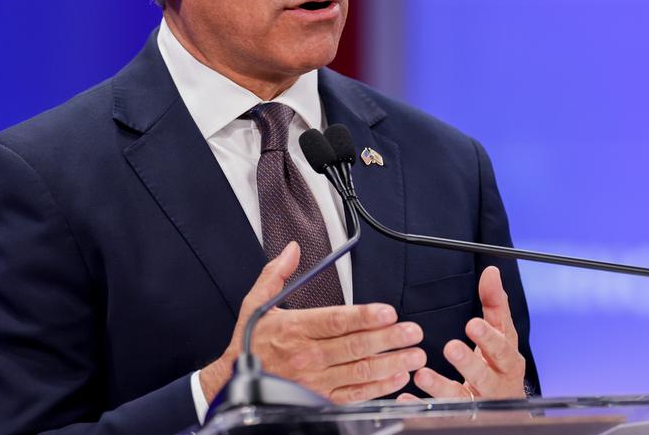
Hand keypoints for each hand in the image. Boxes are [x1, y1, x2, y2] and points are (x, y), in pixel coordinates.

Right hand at [199, 242, 427, 403]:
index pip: (335, 321)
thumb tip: (292, 249)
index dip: (364, 317)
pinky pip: (354, 394)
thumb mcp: (256, 303)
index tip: (388, 312)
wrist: (233, 383)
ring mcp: (315, 381)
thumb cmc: (250, 343)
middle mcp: (307, 356)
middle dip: (388, 339)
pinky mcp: (319, 400)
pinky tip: (397, 378)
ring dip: (391, 364)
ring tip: (414, 355)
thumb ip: (277, 274)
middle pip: (354, 347)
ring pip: (359, 372)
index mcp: (294, 329)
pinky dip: (378, 388)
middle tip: (412, 332)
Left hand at [413, 266, 525, 399]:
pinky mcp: (460, 415)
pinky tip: (407, 398)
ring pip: (461, 397)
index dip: (489, 338)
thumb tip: (491, 272)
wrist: (506, 406)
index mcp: (507, 361)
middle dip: (469, 362)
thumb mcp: (503, 335)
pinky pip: (441, 411)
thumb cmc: (501, 365)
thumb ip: (495, 305)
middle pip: (484, 375)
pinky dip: (422, 405)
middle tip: (451, 348)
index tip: (472, 324)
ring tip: (422, 375)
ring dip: (440, 386)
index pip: (502, 348)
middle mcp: (496, 384)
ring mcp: (477, 402)